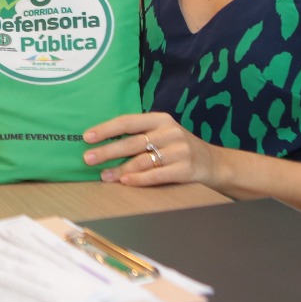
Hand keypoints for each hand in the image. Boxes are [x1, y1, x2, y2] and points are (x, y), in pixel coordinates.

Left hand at [81, 112, 216, 186]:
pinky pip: (157, 175)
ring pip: (142, 161)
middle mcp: (170, 132)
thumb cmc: (178, 148)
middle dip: (107, 151)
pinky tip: (125, 182)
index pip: (128, 122)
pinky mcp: (185, 168)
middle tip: (88, 159)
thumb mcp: (163, 134)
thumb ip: (139, 135)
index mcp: (160, 119)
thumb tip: (102, 143)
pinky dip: (139, 179)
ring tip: (104, 176)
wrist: (214, 163)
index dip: (106, 129)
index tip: (87, 137)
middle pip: (132, 143)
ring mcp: (179, 150)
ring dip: (120, 169)